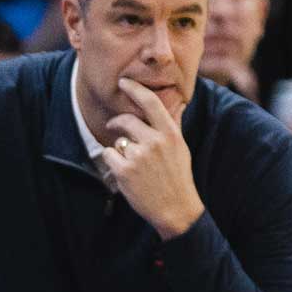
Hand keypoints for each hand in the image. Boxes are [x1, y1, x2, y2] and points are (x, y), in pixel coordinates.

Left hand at [101, 76, 205, 237]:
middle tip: (112, 125)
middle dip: (116, 122)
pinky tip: (125, 172)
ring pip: (117, 140)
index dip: (135, 89)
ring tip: (133, 165)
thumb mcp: (181, 148)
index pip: (151, 103)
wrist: (176, 209)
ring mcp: (139, 156)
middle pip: (127, 120)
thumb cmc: (178, 177)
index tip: (123, 82)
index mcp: (170, 134)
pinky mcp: (124, 171)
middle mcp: (155, 142)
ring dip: (120, 149)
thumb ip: (174, 124)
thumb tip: (178, 104)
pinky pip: (109, 154)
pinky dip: (113, 161)